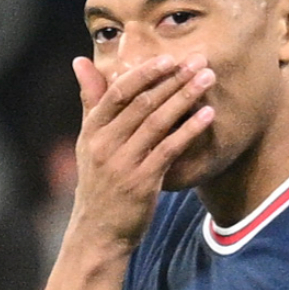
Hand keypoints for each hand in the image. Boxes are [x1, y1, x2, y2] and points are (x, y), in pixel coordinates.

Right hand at [68, 54, 214, 250]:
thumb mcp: (88, 141)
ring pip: (157, 122)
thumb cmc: (99, 181)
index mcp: (92, 130)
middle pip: (142, 103)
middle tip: (200, 60)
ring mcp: (123, 164)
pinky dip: (189, 130)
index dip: (145, 73)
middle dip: (173, 79)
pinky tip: (208, 116)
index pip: (118, 92)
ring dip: (185, 97)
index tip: (170, 57)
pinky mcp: (141, 182)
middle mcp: (105, 144)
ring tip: (208, 79)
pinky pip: (169, 150)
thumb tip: (80, 60)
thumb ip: (91, 100)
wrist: (98, 232)